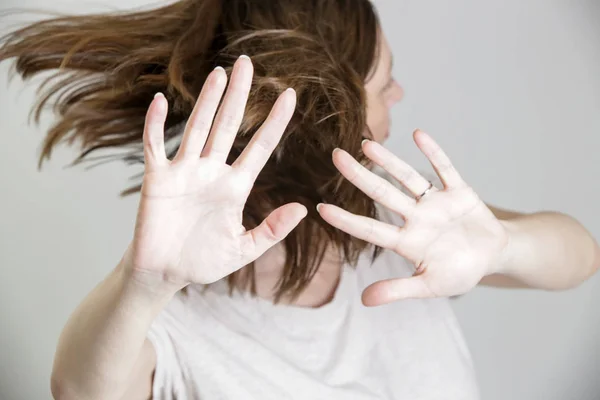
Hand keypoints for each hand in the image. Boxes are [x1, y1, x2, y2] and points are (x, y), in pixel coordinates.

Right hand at [124, 56, 306, 290]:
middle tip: (248, 64)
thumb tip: (303, 208)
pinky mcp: (157, 179)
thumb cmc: (204, 262)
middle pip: (228, 126)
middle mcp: (211, 172)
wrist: (165, 274)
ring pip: (197, 128)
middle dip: (239, 96)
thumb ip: (272, 230)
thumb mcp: (244, 249)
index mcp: (235, 187)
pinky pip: (155, 146)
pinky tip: (161, 100)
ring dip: (207, 101)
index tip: (290, 95)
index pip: (259, 147)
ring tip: (219, 73)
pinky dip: (155, 124)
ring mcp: (184, 172)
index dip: (274, 122)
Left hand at [317, 130, 509, 305]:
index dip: (346, 220)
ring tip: (367, 144)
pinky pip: (445, 169)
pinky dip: (434, 153)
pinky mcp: (459, 192)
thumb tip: (364, 301)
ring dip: (389, 161)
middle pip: (382, 194)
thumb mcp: (431, 286)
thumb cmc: (460, 272)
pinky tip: (418, 135)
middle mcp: (416, 218)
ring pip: (408, 178)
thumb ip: (398, 290)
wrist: (494, 257)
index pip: (371, 229)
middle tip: (335, 155)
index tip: (320, 208)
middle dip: (359, 175)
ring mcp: (436, 203)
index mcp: (407, 242)